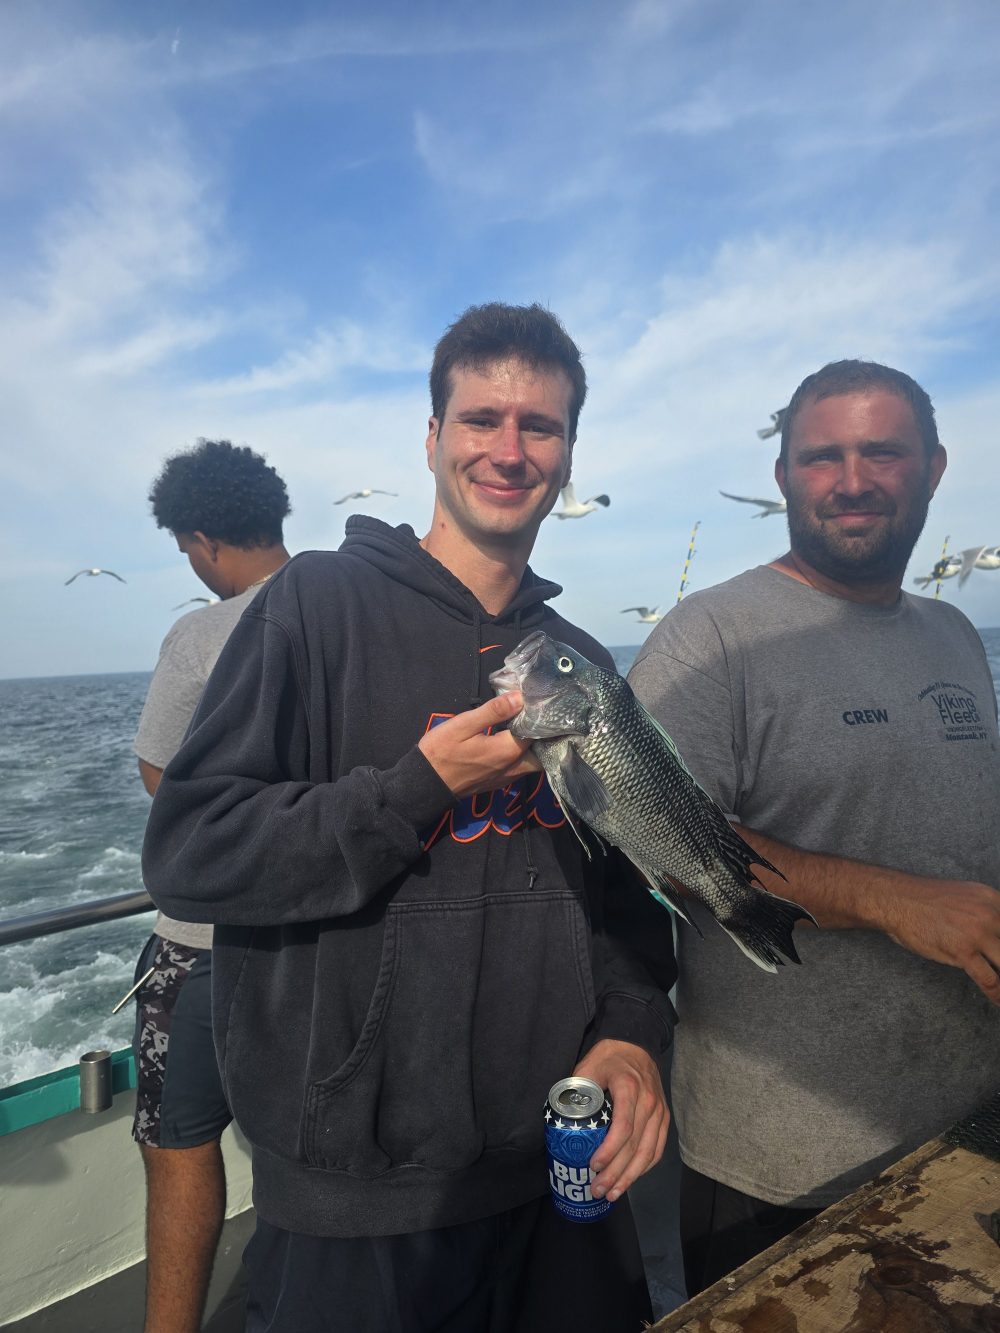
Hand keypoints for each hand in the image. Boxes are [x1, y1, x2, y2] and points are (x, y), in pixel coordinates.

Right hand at [417, 692, 540, 798]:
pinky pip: (520, 770)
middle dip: (544, 738)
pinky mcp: (497, 783)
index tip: (537, 703)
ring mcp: (505, 778)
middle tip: (539, 719)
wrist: (425, 784)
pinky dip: (524, 758)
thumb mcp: (463, 725)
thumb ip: (493, 712)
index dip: (538, 717)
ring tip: (529, 728)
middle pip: (541, 754)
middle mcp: (512, 768)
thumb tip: (520, 697)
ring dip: (534, 749)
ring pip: (532, 764)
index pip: (535, 732)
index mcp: (506, 751)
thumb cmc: (441, 752)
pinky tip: (514, 743)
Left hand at [571, 1039, 668, 1201]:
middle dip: (616, 1173)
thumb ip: (577, 1089)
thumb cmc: (610, 1056)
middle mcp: (649, 1102)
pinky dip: (645, 1167)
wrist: (636, 1042)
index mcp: (629, 1089)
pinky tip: (630, 1179)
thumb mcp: (588, 1065)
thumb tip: (561, 1117)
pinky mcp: (664, 1117)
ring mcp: (659, 1111)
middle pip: (635, 1146)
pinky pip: (657, 1148)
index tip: (593, 1165)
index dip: (609, 1151)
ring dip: (631, 1177)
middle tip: (598, 1190)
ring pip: (648, 1152)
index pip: (623, 1127)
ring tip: (613, 1193)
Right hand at [879, 877, 999, 1004]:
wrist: (897, 899)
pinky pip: (990, 980)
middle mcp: (991, 914)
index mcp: (993, 899)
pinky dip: (998, 995)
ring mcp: (977, 933)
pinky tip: (999, 1002)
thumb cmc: (926, 900)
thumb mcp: (966, 895)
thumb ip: (988, 912)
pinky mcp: (962, 951)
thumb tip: (997, 935)